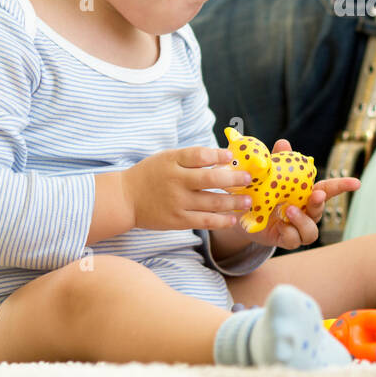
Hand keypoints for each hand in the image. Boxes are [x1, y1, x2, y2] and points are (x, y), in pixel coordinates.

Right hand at [120, 146, 254, 231]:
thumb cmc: (152, 175)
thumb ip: (192, 157)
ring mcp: (177, 202)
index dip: (217, 155)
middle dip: (234, 179)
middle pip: (210, 180)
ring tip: (248, 201)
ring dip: (233, 202)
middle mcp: (175, 181)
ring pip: (211, 202)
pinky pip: (204, 221)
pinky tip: (233, 218)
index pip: (199, 155)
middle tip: (249, 179)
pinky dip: (221, 220)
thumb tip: (224, 158)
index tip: (231, 156)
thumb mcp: (167, 158)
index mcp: (172, 162)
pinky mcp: (177, 220)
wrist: (126, 198)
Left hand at [235, 138, 360, 250]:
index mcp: (306, 194)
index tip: (357, 183)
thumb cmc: (262, 192)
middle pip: (320, 209)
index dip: (343, 186)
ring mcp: (297, 227)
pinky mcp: (286, 240)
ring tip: (288, 211)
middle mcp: (306, 212)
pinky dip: (288, 233)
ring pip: (311, 231)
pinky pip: (294, 240)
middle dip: (319, 203)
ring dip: (302, 221)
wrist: (244, 215)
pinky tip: (279, 226)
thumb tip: (284, 143)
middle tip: (314, 195)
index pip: (328, 190)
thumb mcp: (269, 176)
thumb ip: (278, 162)